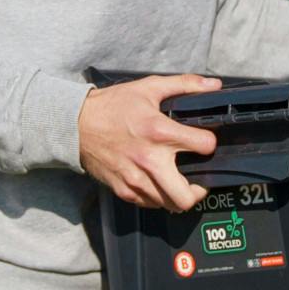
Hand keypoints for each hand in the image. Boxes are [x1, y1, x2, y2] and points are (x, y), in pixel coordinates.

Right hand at [80, 74, 221, 211]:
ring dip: (179, 194)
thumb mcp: (149, 87)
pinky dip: (159, 197)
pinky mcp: (124, 190)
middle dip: (200, 188)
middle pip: (187, 195)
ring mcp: (136, 179)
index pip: (204, 147)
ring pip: (171, 205)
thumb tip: (213, 85)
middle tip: (199, 178)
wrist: (75, 125)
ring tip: (178, 181)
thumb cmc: (112, 106)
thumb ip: (184, 85)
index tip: (205, 143)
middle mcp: (150, 160)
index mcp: (160, 132)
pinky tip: (158, 182)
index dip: (210, 144)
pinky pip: (151, 204)